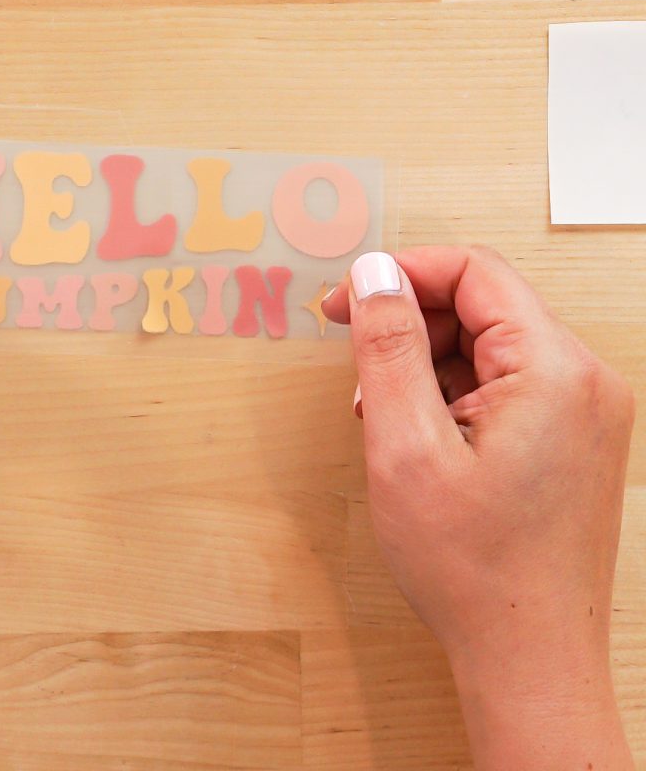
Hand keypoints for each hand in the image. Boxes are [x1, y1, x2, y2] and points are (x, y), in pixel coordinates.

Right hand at [322, 248, 634, 768]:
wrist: (528, 656)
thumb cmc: (473, 569)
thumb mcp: (405, 447)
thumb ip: (388, 348)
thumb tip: (373, 276)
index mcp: (554, 371)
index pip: (475, 273)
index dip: (400, 276)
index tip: (343, 303)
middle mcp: (585, 382)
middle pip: (486, 306)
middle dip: (410, 325)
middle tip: (354, 366)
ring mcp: (586, 413)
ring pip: (492, 347)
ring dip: (427, 364)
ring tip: (384, 418)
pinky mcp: (575, 441)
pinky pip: (507, 386)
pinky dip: (454, 396)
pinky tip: (420, 438)